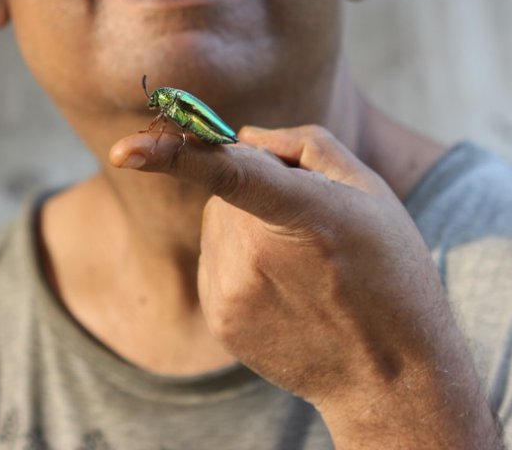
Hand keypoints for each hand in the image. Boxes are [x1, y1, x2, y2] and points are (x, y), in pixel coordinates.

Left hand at [109, 125, 500, 448]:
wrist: (387, 374)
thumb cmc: (388, 271)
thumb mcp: (369, 192)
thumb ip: (305, 145)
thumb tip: (243, 137)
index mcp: (306, 214)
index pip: (229, 175)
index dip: (173, 157)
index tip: (124, 150)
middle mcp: (259, 255)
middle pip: (227, 190)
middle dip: (257, 190)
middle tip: (311, 224)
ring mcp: (233, 293)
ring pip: (219, 225)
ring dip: (248, 228)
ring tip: (303, 264)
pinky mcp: (220, 319)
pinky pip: (215, 262)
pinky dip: (242, 262)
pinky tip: (287, 288)